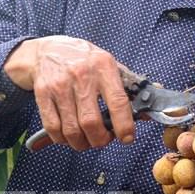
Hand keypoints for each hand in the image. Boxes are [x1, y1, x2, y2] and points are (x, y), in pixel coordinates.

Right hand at [4, 36, 134, 150]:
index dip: (124, 125)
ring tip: (86, 139)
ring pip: (71, 130)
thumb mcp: (108, 64)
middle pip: (91, 122)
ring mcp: (60, 85)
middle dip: (100, 140)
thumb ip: (129, 86)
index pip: (118, 102)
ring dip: (81, 143)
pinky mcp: (43, 94)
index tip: (127, 137)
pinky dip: (62, 139)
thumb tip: (151, 108)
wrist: (46, 50)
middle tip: (103, 140)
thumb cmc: (83, 59)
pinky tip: (68, 135)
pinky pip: (53, 128)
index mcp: (103, 67)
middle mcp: (81, 75)